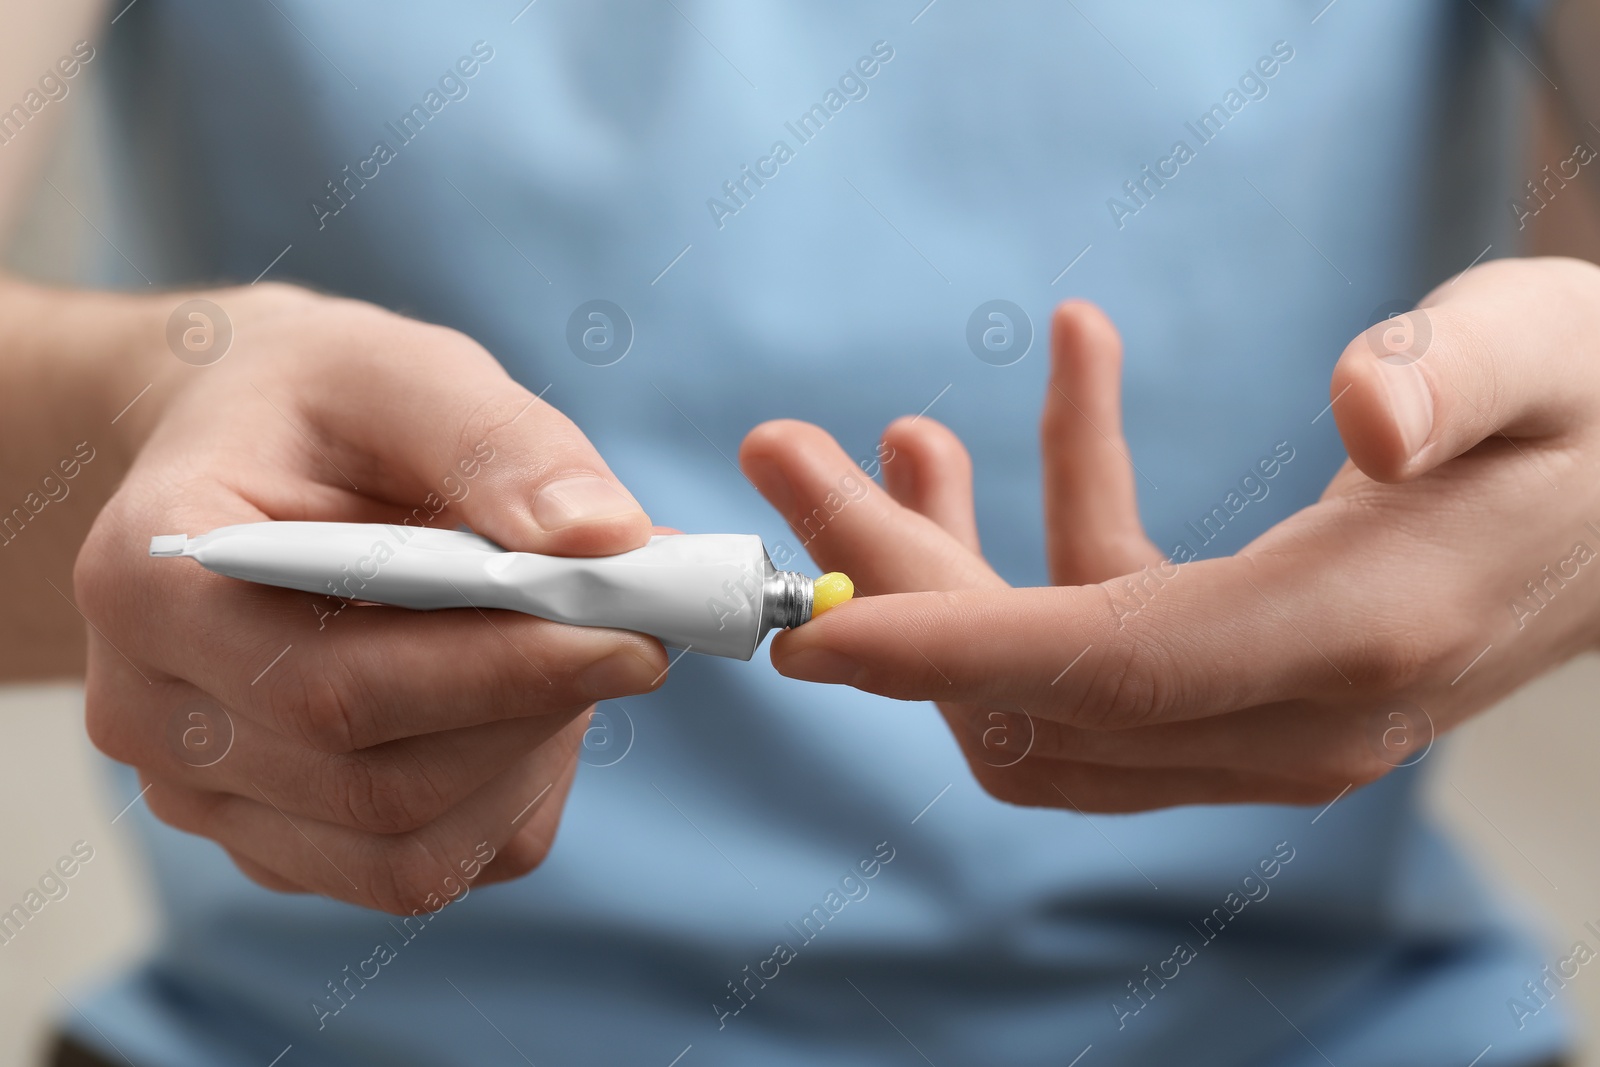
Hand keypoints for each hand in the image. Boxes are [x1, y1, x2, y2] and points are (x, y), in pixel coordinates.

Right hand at [76, 283, 665, 911]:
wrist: (243, 455)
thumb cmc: (320, 408)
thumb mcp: (400, 372)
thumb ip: (498, 442)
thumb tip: (606, 536)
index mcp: (149, 578)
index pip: (331, 684)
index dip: (498, 672)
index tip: (634, 634)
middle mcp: (150, 714)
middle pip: (375, 782)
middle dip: (535, 713)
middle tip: (643, 637)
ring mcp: (205, 795)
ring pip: (405, 850)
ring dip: (527, 760)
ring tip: (573, 656)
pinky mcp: (274, 839)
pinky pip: (420, 868)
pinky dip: (504, 796)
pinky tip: (523, 705)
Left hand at [740, 258, 1599, 811]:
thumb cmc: (1594, 415)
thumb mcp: (1550, 354)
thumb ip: (1457, 377)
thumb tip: (1364, 411)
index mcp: (1354, 639)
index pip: (1110, 672)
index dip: (949, 656)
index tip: (813, 628)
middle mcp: (1295, 715)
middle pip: (1036, 687)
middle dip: (897, 582)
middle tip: (790, 454)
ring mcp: (1263, 720)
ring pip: (1047, 684)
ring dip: (950, 569)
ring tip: (894, 435)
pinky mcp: (1245, 688)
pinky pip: (1107, 634)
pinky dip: (1057, 532)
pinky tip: (1065, 391)